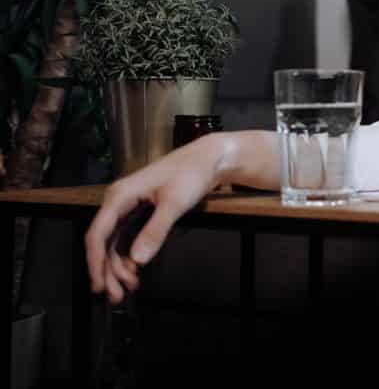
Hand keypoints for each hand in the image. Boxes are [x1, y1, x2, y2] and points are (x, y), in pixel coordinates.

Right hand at [85, 134, 223, 303]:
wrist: (207, 159)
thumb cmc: (191, 173)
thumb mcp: (175, 204)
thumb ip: (155, 231)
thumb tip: (137, 259)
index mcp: (120, 195)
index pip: (97, 234)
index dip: (95, 262)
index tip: (100, 284)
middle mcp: (118, 201)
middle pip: (103, 242)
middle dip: (108, 270)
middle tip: (117, 295)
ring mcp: (127, 206)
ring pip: (114, 243)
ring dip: (118, 266)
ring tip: (129, 287)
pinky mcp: (138, 211)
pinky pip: (125, 237)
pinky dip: (128, 256)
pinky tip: (134, 270)